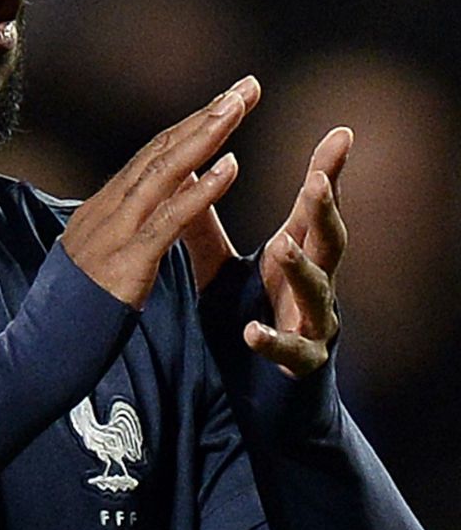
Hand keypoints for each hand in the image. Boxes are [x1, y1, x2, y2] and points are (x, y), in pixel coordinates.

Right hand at [60, 76, 258, 307]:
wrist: (38, 352)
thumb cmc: (71, 315)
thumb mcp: (95, 260)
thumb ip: (117, 231)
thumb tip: (136, 209)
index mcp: (102, 210)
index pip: (151, 156)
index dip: (191, 125)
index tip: (227, 100)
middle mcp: (105, 211)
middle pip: (160, 151)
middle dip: (206, 116)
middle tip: (246, 86)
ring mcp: (113, 234)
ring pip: (163, 174)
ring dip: (205, 137)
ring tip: (239, 107)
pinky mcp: (127, 263)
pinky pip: (169, 220)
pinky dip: (200, 190)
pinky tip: (230, 167)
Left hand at [183, 127, 351, 378]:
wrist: (267, 395)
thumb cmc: (250, 317)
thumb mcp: (221, 268)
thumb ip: (204, 228)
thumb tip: (187, 177)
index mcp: (295, 257)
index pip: (313, 209)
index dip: (327, 172)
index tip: (342, 134)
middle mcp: (314, 285)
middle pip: (329, 242)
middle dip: (326, 211)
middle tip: (318, 180)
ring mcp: (312, 324)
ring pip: (317, 292)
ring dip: (302, 268)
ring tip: (283, 243)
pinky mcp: (300, 363)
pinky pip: (290, 351)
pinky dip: (271, 340)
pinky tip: (253, 330)